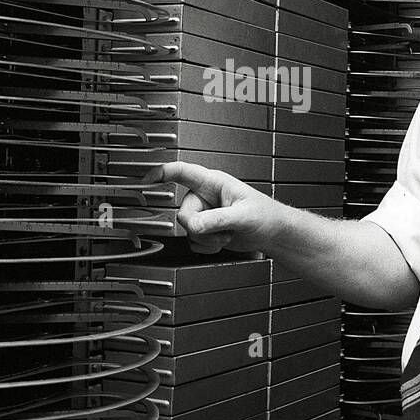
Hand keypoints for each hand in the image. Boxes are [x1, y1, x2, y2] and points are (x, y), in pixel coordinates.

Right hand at [158, 161, 284, 254]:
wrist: (273, 233)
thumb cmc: (265, 215)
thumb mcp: (242, 216)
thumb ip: (217, 219)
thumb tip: (195, 225)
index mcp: (213, 183)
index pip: (182, 172)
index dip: (161, 173)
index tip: (146, 179)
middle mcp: (205, 197)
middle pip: (183, 213)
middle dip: (201, 227)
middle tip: (222, 230)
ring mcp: (205, 214)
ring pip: (188, 230)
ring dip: (208, 238)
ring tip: (227, 234)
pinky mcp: (207, 229)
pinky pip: (194, 241)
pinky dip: (208, 246)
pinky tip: (223, 241)